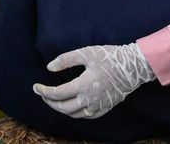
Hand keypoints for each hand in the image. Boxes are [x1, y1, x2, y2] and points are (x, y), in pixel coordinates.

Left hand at [33, 43, 154, 118]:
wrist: (134, 67)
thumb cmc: (110, 57)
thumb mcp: (86, 53)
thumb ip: (66, 60)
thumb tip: (49, 68)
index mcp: (84, 86)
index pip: (57, 94)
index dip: (43, 92)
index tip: (35, 87)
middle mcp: (90, 99)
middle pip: (64, 108)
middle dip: (49, 102)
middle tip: (42, 94)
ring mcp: (99, 106)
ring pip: (75, 115)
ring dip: (61, 109)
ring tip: (53, 100)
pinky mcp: (106, 107)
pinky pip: (87, 116)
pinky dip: (76, 114)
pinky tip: (72, 107)